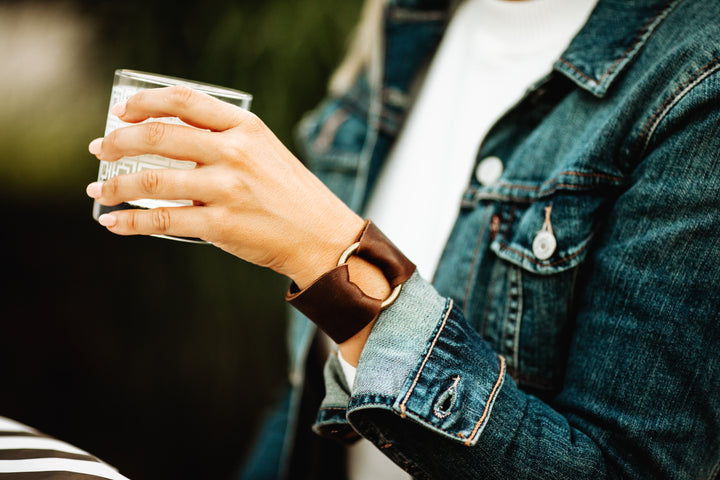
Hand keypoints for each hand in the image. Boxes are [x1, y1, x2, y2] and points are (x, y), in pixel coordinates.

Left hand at [86, 85, 363, 288]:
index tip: (122, 111)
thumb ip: (223, 138)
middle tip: (101, 149)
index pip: (184, 101)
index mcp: (245, 128)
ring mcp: (227, 189)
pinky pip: (162, 220)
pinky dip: (130, 222)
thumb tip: (165, 134)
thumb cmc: (290, 193)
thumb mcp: (264, 151)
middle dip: (118, 142)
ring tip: (100, 190)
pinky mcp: (221, 225)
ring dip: (116, 185)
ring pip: (153, 181)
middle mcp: (235, 153)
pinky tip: (113, 222)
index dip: (145, 102)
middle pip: (159, 136)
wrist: (322, 235)